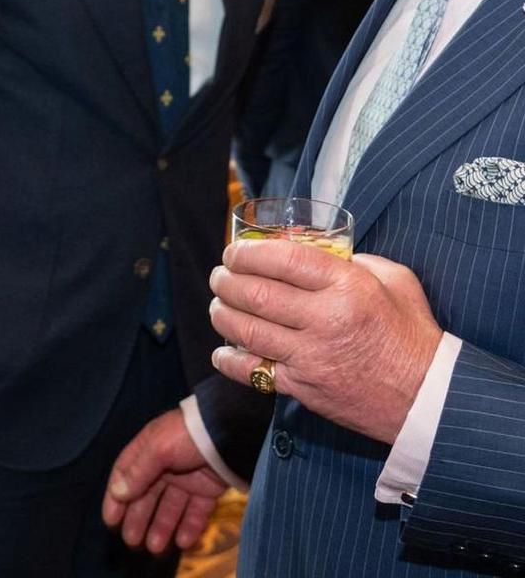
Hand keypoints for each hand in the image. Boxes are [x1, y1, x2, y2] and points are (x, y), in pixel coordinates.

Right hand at [102, 408, 226, 554]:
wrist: (230, 432)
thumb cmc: (186, 436)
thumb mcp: (158, 448)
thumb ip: (138, 471)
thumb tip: (117, 493)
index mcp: (148, 450)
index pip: (126, 475)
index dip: (116, 498)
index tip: (111, 521)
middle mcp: (165, 466)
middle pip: (146, 496)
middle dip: (138, 518)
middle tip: (132, 541)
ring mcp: (187, 478)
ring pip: (170, 507)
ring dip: (161, 527)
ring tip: (155, 547)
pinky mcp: (207, 490)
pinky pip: (195, 512)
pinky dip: (188, 527)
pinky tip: (182, 542)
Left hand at [210, 240, 443, 443]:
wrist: (428, 398)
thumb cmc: (412, 334)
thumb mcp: (393, 279)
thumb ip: (354, 259)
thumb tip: (315, 247)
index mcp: (347, 286)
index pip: (283, 259)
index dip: (248, 252)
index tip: (235, 251)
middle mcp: (325, 319)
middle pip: (256, 293)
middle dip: (227, 280)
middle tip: (220, 275)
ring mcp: (311, 357)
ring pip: (247, 330)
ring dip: (222, 313)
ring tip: (218, 303)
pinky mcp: (304, 389)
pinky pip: (254, 372)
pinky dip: (230, 360)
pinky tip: (223, 349)